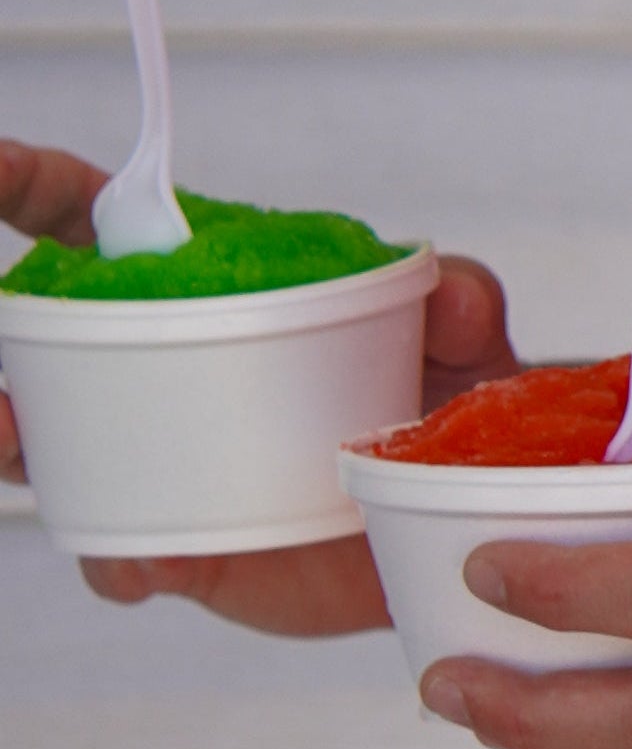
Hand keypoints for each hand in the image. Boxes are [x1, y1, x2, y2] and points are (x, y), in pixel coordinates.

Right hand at [0, 136, 509, 639]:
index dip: (35, 187)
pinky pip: (122, 551)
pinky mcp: (183, 542)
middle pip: (45, 337)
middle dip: (8, 347)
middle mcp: (170, 363)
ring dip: (19, 440)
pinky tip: (135, 561)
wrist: (461, 517)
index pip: (103, 220)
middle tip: (4, 377)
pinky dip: (116, 557)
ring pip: (51, 444)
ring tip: (16, 438)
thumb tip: (451, 291)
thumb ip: (462, 301)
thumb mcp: (466, 340)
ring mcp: (162, 453)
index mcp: (217, 286)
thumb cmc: (447, 401)